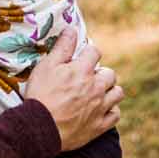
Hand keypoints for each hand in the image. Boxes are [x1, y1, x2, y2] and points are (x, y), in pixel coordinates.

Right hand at [21, 26, 121, 149]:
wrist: (40, 128)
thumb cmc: (41, 95)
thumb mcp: (46, 67)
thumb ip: (62, 47)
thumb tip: (72, 29)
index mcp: (83, 70)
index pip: (94, 52)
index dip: (87, 53)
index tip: (81, 58)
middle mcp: (96, 87)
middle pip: (110, 73)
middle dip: (101, 72)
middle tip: (88, 77)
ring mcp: (100, 107)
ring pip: (117, 93)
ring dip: (110, 90)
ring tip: (98, 92)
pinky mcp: (99, 125)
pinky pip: (115, 115)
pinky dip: (111, 110)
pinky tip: (101, 109)